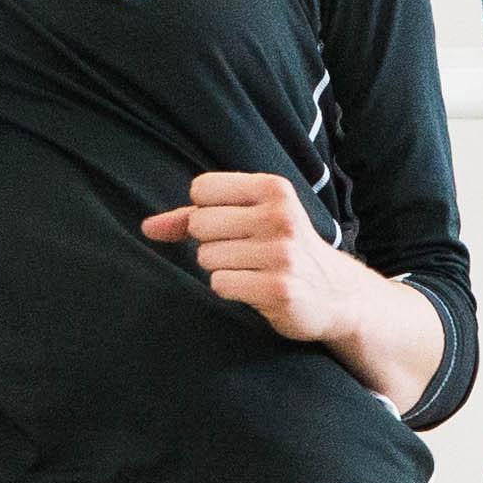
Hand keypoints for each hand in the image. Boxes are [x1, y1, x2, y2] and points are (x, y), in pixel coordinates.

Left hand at [143, 172, 378, 351]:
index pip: (202, 189)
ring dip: (222, 269)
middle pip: (200, 223)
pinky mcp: (279, 289)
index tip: (230, 224)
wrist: (336, 294)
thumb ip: (193, 218)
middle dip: (211, 243)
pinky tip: (256, 288)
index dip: (204, 211)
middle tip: (244, 252)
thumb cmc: (281, 249)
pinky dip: (230, 289)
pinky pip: (220, 284)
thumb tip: (146, 228)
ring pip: (207, 257)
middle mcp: (280, 216)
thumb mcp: (249, 219)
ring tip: (254, 270)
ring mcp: (281, 253)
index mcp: (273, 189)